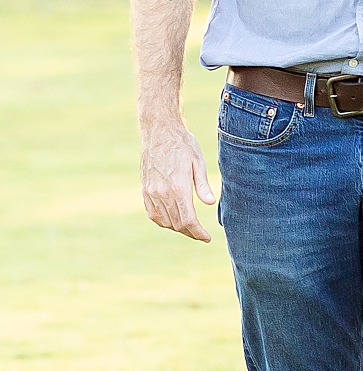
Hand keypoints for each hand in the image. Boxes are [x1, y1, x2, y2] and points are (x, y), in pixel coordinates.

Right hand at [141, 120, 215, 243]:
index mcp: (178, 187)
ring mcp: (151, 193)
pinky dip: (163, 221)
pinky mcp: (145, 190)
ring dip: (177, 228)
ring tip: (189, 228)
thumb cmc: (183, 145)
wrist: (159, 132)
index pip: (188, 220)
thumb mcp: (198, 162)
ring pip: (164, 222)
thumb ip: (203, 185)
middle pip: (177, 224)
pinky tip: (172, 220)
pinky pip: (153, 214)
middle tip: (201, 234)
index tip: (206, 238)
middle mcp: (162, 193)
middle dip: (190, 232)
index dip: (198, 233)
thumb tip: (210, 203)